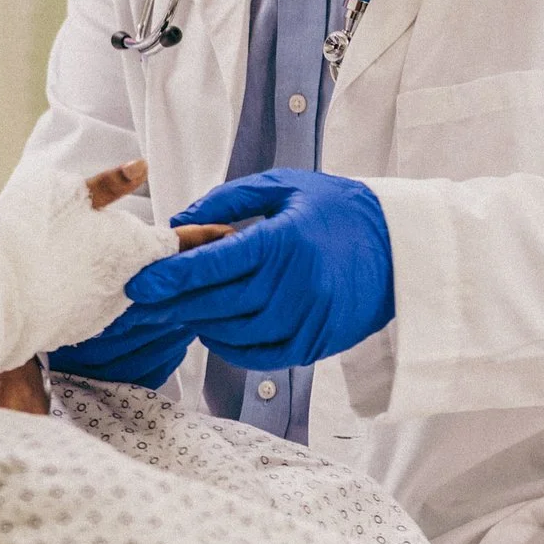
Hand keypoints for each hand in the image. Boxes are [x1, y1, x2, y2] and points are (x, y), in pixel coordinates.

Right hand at [37, 165, 230, 387]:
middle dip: (168, 259)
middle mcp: (132, 286)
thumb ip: (109, 183)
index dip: (209, 234)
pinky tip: (79, 282)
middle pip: (157, 270)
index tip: (233, 231)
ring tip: (114, 260)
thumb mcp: (67, 189)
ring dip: (132, 278)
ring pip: (130, 290)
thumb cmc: (32, 231)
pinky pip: (101, 307)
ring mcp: (107, 313)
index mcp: (136, 248)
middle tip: (184, 245)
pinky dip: (100, 293)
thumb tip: (144, 166)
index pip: (185, 241)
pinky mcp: (82, 329)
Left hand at [121, 168, 395, 368]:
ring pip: (234, 333)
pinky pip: (260, 356)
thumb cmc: (338, 207)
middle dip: (173, 304)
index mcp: (284, 241)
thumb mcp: (285, 186)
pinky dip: (230, 346)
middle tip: (141, 302)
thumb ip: (229, 199)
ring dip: (200, 323)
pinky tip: (216, 329)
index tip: (139, 282)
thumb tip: (180, 220)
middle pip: (217, 303)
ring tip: (178, 310)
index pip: (214, 264)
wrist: (404, 246)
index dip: (172, 276)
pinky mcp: (317, 344)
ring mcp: (308, 319)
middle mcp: (296, 285)